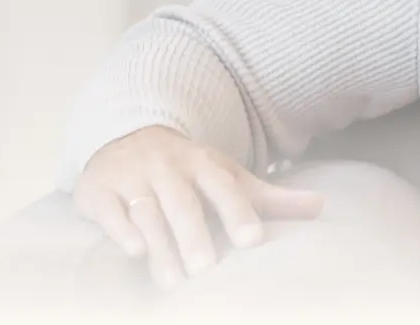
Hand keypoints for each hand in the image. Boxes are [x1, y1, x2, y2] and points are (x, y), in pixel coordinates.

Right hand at [72, 126, 322, 289]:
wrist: (128, 137)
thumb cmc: (189, 171)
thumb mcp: (228, 176)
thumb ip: (270, 197)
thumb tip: (321, 206)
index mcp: (204, 163)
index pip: (224, 187)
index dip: (238, 212)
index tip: (252, 242)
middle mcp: (167, 167)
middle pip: (183, 203)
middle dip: (195, 236)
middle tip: (208, 271)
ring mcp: (131, 177)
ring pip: (147, 212)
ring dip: (161, 246)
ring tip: (174, 282)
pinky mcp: (98, 191)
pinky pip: (109, 211)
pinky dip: (120, 231)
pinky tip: (135, 252)